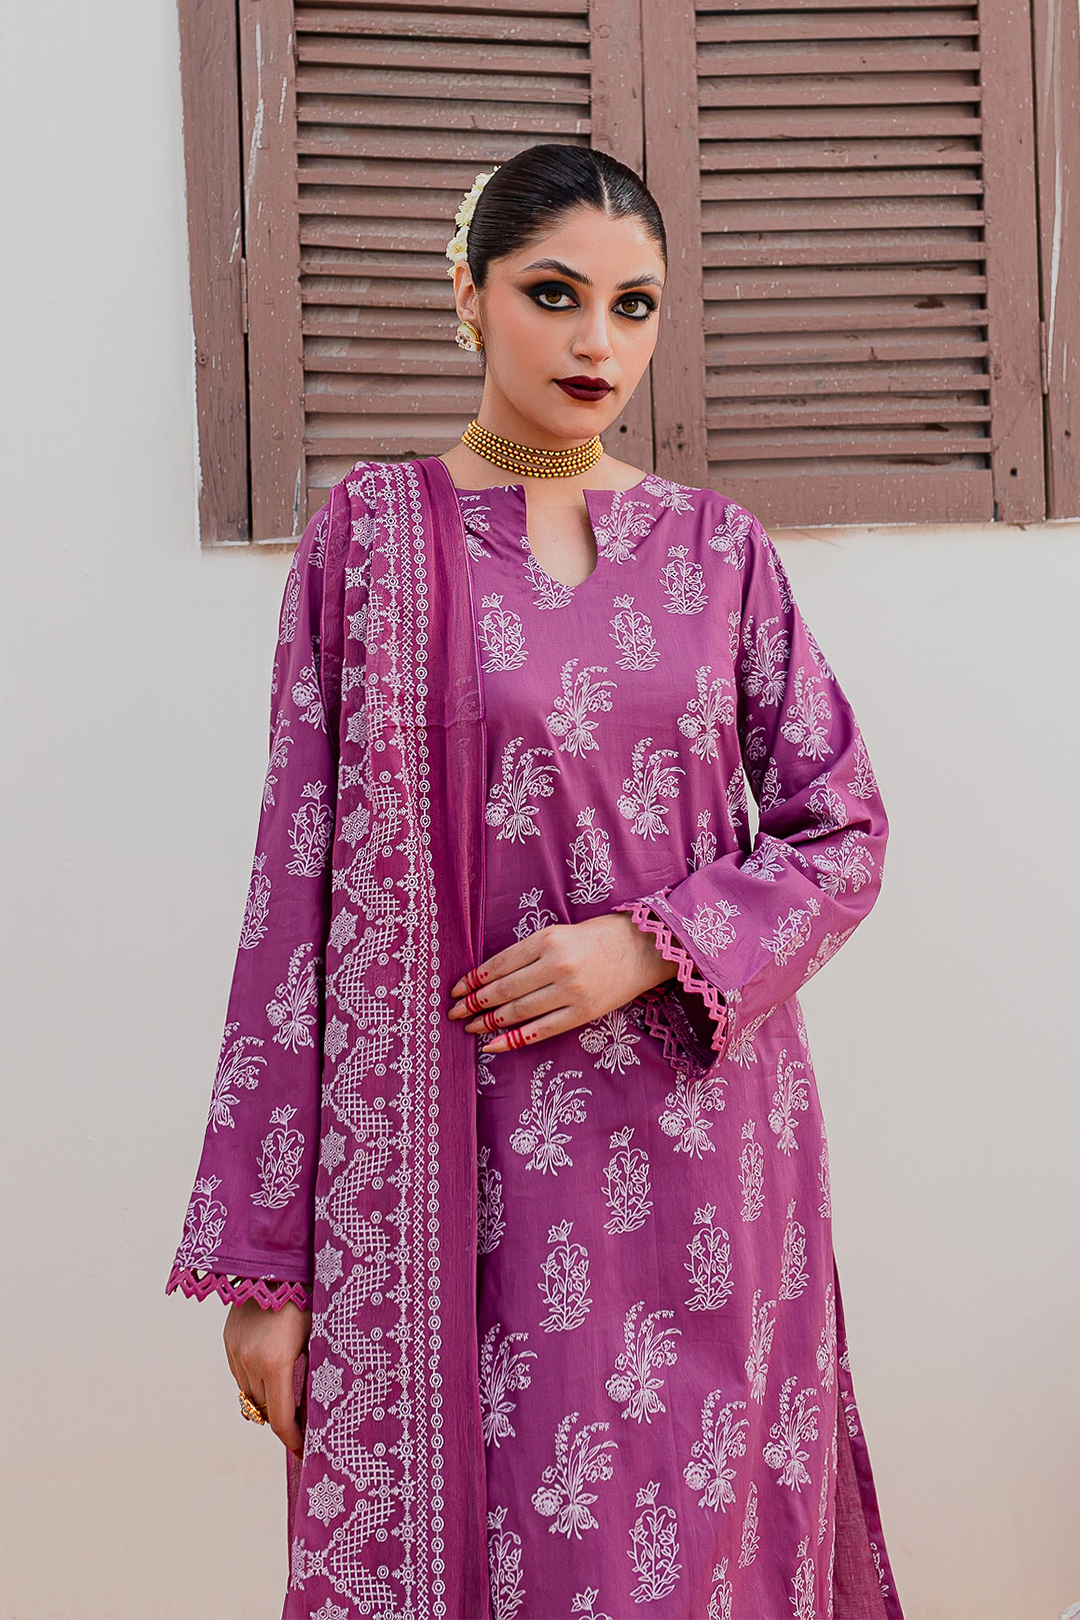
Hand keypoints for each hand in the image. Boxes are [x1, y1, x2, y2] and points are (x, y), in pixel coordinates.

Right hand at [223, 1299, 311, 1453]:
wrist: (276, 1265)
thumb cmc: (307, 1300)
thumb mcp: (317, 1337)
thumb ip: (313, 1374)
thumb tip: (320, 1408)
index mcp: (276, 1363)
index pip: (281, 1419)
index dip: (293, 1440)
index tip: (305, 1450)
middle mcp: (249, 1361)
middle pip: (264, 1410)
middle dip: (283, 1421)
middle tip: (303, 1427)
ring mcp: (235, 1351)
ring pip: (249, 1394)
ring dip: (267, 1400)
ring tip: (288, 1397)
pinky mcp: (228, 1340)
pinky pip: (240, 1374)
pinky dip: (255, 1381)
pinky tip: (272, 1371)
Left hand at [448, 913, 675, 1052]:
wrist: (643, 948)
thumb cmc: (596, 937)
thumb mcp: (557, 932)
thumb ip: (527, 952)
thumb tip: (489, 977)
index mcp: (546, 940)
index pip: (498, 965)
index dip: (473, 981)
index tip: (455, 991)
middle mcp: (556, 965)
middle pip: (504, 990)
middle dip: (474, 1004)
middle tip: (453, 1013)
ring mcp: (570, 991)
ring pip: (519, 1011)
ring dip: (489, 1022)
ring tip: (469, 1028)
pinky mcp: (583, 1012)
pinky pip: (541, 1030)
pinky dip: (514, 1040)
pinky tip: (493, 1046)